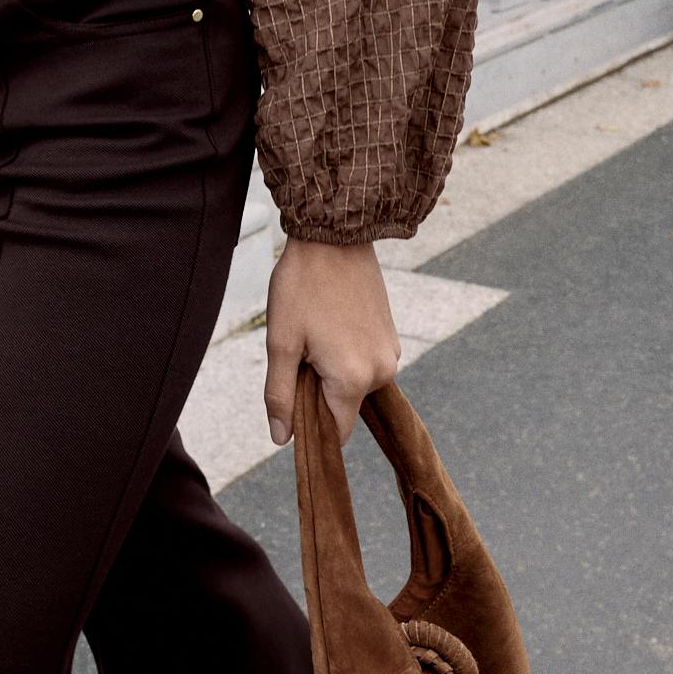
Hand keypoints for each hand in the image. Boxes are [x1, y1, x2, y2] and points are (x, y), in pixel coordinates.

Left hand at [263, 238, 400, 448]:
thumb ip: (281, 394)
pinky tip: (329, 325)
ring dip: (330, 372)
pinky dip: (345, 356)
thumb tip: (281, 437)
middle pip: (344, 407)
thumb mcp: (281, 343)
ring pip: (353, 384)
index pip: (335, 431)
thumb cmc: (302, 287)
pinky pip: (365, 364)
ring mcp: (391, 353)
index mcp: (353, 379)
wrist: (335, 236)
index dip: (310, 425)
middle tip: (298, 352)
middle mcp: (381, 372)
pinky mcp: (392, 337)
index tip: (290, 399)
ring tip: (314, 333)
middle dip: (317, 391)